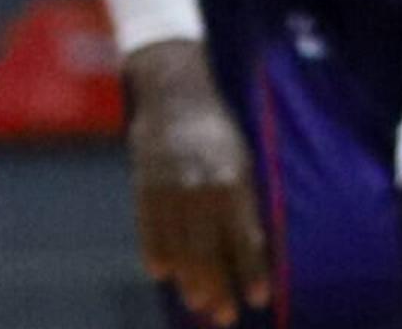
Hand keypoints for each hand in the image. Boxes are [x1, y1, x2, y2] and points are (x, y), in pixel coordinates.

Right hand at [124, 41, 272, 322]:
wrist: (175, 94)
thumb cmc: (217, 135)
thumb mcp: (241, 164)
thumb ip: (244, 206)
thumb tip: (251, 253)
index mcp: (233, 182)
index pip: (245, 238)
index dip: (252, 271)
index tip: (258, 298)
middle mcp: (201, 188)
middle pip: (209, 250)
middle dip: (218, 287)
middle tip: (224, 315)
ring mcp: (169, 186)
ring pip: (178, 244)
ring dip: (188, 278)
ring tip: (197, 302)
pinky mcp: (143, 183)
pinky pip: (147, 225)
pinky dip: (153, 250)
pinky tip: (159, 271)